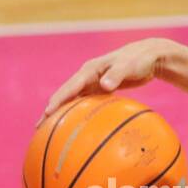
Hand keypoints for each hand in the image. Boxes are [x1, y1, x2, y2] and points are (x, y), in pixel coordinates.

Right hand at [38, 37, 178, 124]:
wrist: (147, 57)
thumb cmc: (138, 61)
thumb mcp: (128, 66)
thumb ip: (116, 75)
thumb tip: (105, 86)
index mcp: (90, 70)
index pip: (70, 87)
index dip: (59, 99)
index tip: (48, 112)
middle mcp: (87, 76)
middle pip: (65, 95)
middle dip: (52, 110)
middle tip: (40, 126)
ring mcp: (93, 83)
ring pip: (73, 100)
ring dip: (62, 113)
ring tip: (51, 130)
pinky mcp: (100, 89)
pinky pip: (86, 102)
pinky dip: (78, 113)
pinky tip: (76, 126)